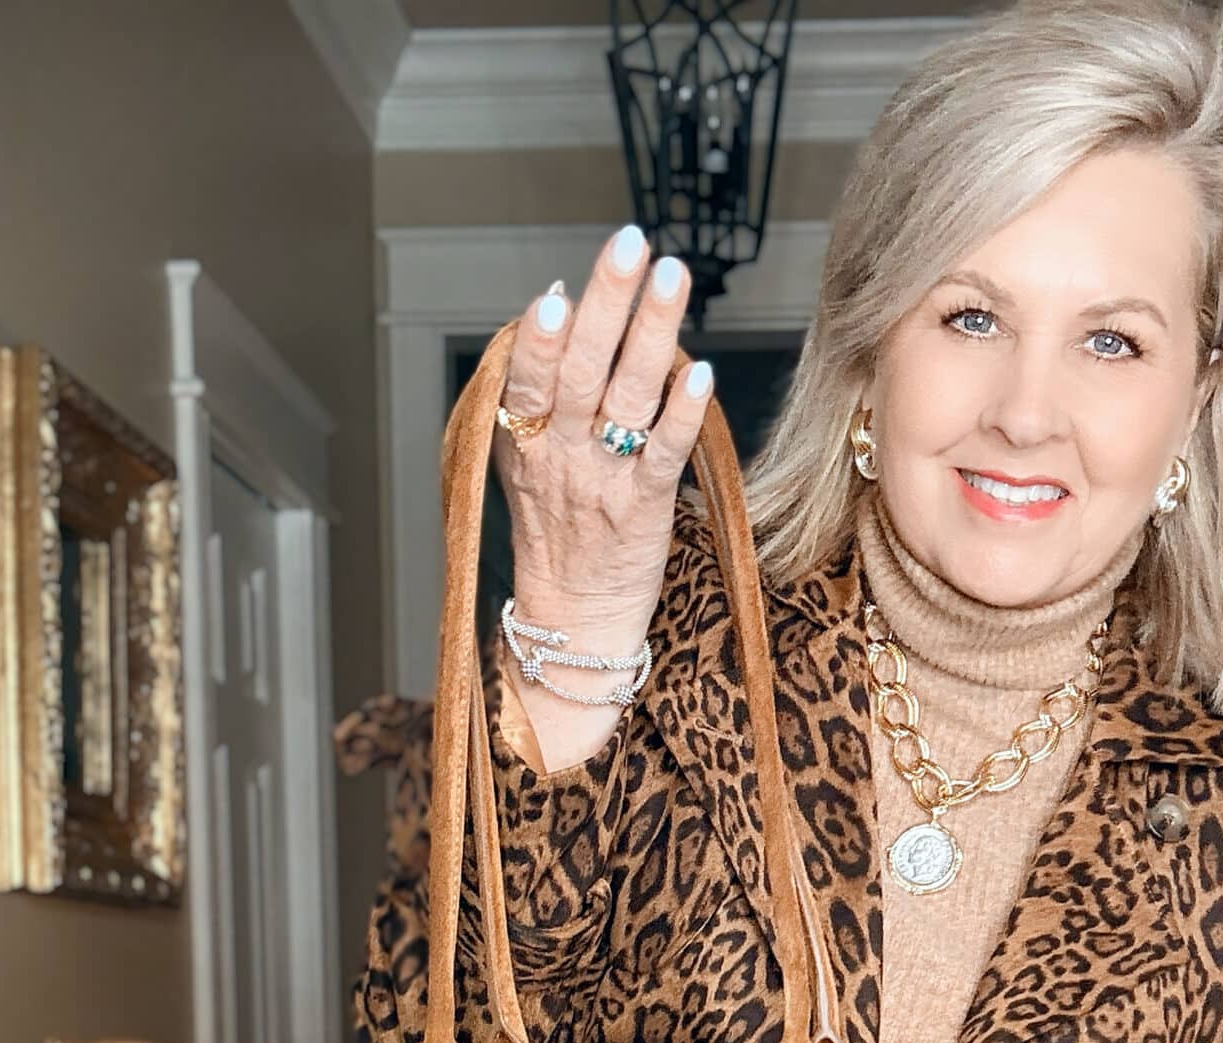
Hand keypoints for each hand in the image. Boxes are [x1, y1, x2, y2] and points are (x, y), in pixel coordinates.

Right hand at [490, 226, 713, 768]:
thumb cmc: (555, 527)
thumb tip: (556, 299)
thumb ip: (535, 387)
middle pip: (584, 369)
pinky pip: (664, 454)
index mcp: (525, 440)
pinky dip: (682, 414)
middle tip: (630, 243)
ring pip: (629, 397)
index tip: (558, 291)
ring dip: (653, 333)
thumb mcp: (523, 457)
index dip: (542, 337)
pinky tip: (700, 372)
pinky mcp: (646, 508)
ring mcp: (604, 481)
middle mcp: (562, 455)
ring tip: (671, 276)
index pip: (530, 379)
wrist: (575, 619)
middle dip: (608, 302)